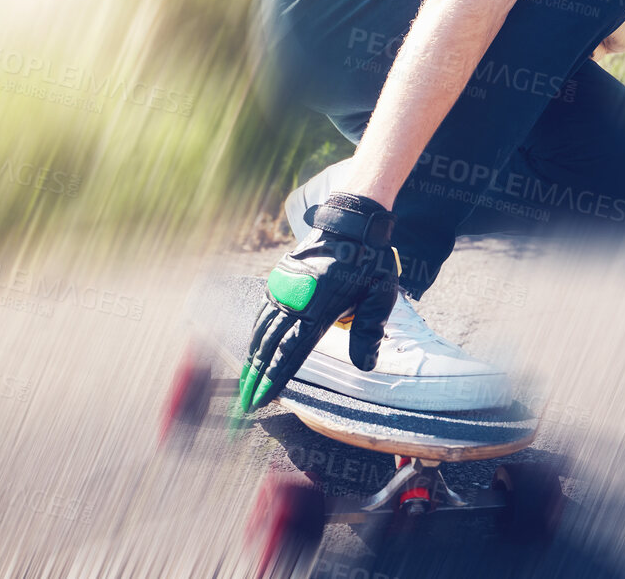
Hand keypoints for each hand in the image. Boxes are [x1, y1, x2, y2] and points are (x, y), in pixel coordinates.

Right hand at [235, 193, 399, 415]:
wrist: (351, 221)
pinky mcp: (281, 277)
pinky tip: (253, 344)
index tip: (260, 400)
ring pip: (262, 330)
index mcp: (320, 310)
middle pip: (269, 348)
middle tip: (244, 402)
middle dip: (255, 377)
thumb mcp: (380, 296)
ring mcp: (285, 287)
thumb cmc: (370, 260)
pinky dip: (256, 331)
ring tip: (244, 380)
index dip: (273, 380)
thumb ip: (369, 332)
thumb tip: (365, 366)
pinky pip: (264, 310)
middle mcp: (296, 301)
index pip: (291, 354)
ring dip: (252, 357)